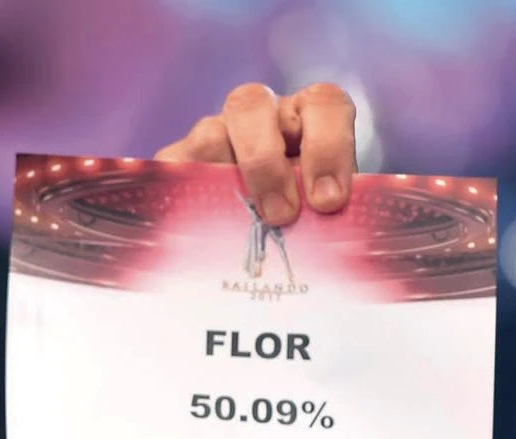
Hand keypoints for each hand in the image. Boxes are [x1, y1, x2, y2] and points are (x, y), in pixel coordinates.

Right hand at [154, 82, 357, 226]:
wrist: (256, 258)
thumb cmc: (304, 231)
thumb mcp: (326, 222)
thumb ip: (333, 220)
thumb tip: (341, 241)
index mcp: (306, 121)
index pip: (323, 104)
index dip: (328, 144)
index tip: (329, 200)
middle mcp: (261, 118)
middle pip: (252, 103)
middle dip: (266, 160)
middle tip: (282, 215)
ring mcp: (216, 136)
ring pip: (210, 131)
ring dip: (224, 180)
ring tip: (242, 221)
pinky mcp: (178, 164)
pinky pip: (173, 167)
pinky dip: (189, 192)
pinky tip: (204, 224)